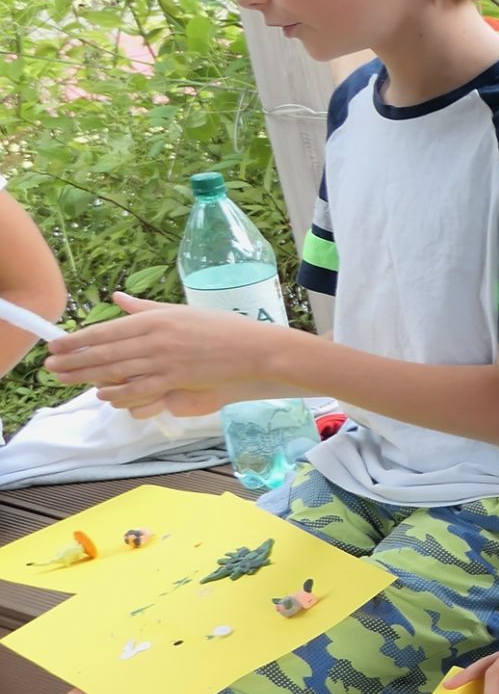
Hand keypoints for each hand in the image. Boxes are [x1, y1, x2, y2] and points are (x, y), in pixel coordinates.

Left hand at [45, 293, 285, 416]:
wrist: (254, 349)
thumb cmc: (221, 327)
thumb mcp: (180, 311)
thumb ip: (146, 308)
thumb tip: (117, 299)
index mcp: (155, 319)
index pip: (106, 331)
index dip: (78, 340)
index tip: (57, 346)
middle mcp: (155, 339)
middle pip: (104, 353)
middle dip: (73, 361)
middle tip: (50, 367)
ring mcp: (165, 361)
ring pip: (116, 371)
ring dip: (87, 377)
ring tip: (67, 381)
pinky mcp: (176, 380)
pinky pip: (139, 389)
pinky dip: (118, 393)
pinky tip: (104, 394)